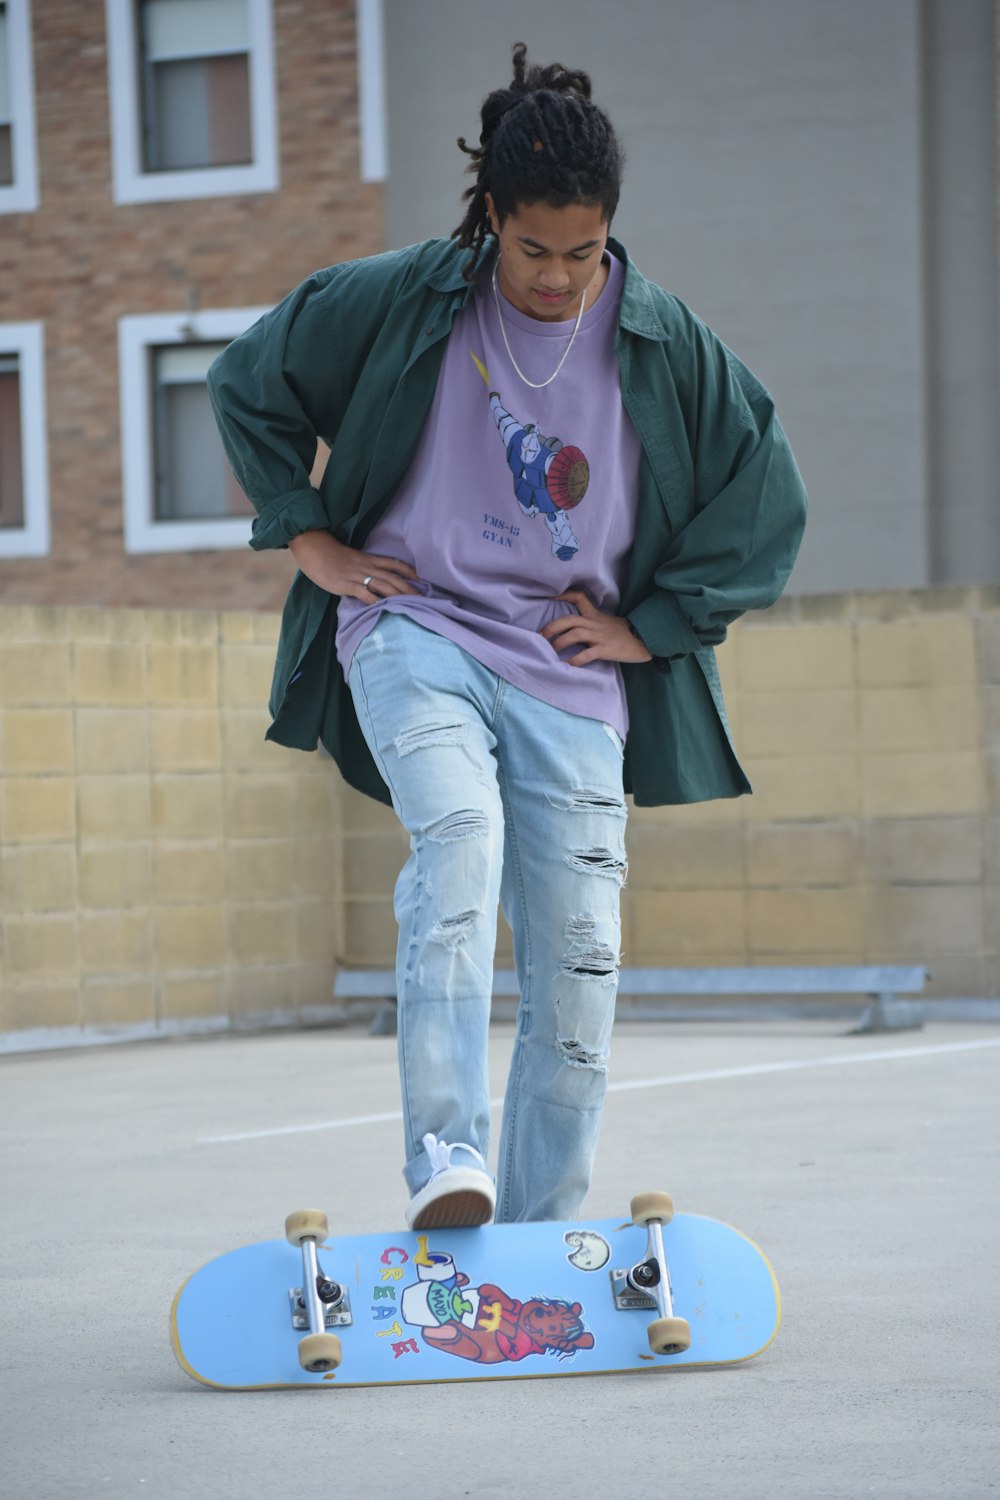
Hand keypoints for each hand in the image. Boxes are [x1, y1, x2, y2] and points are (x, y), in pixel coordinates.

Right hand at [288, 529, 419, 600]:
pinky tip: (383, 609)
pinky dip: (374, 601)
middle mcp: (367, 567)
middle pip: (394, 577)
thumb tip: (372, 582)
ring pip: (383, 585)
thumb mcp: (352, 559)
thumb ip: (363, 568)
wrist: (313, 547)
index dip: (410, 572)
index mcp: (369, 559)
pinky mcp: (346, 584)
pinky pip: (364, 593)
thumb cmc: (329, 554)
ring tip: (412, 605)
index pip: (395, 564)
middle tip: (425, 599)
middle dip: (410, 588)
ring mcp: (357, 575)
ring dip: (399, 595)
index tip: (423, 580)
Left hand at [540, 589, 652, 666]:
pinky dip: (576, 660)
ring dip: (560, 642)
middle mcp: (595, 623)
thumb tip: (572, 628)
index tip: (549, 596)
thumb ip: (591, 622)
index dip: (563, 595)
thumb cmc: (624, 634)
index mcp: (595, 615)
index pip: (579, 597)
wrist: (645, 640)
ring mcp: (601, 636)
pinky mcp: (606, 649)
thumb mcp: (607, 622)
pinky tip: (568, 665)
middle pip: (570, 619)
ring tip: (551, 650)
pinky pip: (588, 653)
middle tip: (541, 635)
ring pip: (575, 634)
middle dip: (553, 627)